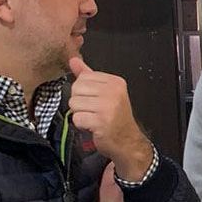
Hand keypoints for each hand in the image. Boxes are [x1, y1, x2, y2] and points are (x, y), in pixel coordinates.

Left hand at [68, 57, 152, 180]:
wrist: (127, 141)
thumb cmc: (115, 118)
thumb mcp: (105, 93)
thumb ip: (88, 75)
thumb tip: (73, 60)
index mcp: (115, 82)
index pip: (82, 78)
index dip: (83, 92)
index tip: (96, 101)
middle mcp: (113, 92)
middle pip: (76, 89)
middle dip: (80, 103)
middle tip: (94, 111)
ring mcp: (108, 106)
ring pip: (74, 104)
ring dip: (80, 114)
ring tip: (93, 118)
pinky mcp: (101, 121)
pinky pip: (77, 118)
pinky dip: (82, 125)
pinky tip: (93, 126)